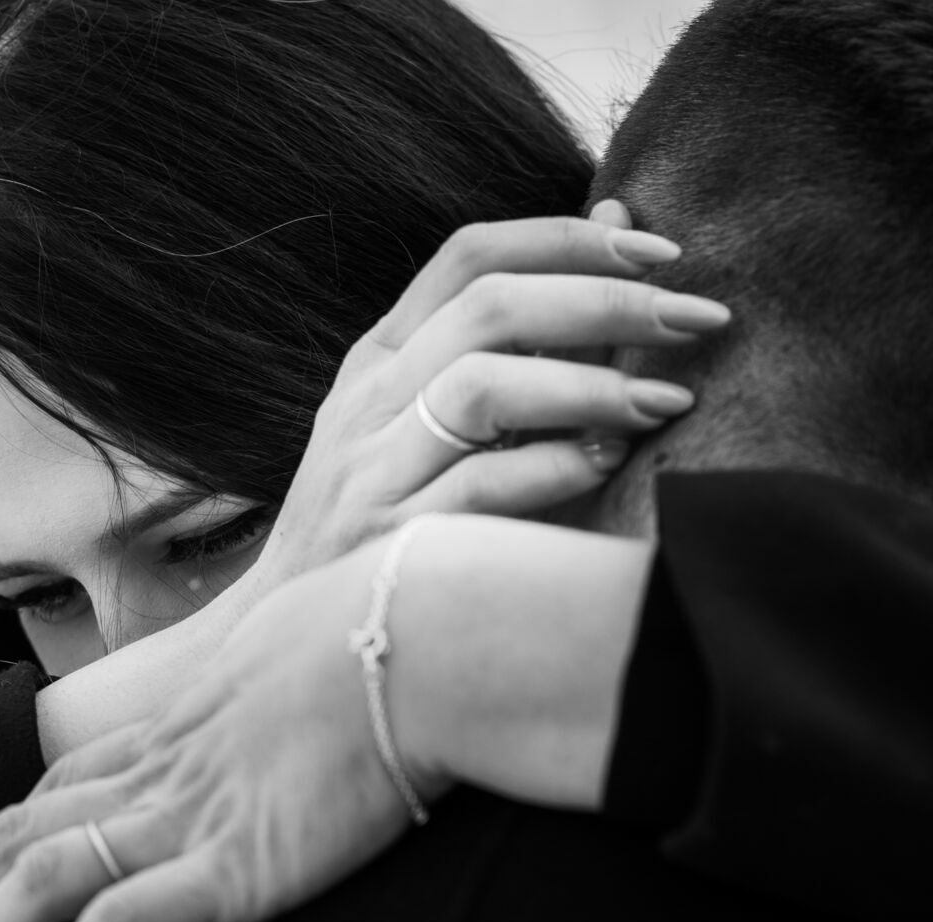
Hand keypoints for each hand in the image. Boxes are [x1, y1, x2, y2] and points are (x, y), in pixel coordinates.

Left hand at [0, 537, 408, 921]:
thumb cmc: (394, 644)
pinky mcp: (231, 866)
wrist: (431, 639)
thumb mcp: (316, 672)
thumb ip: (286, 707)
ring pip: (37, 879)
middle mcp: (161, 774)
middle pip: (17, 835)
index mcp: (175, 730)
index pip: (52, 793)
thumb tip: (318, 719)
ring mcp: (189, 818)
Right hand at [32, 206, 723, 778]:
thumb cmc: (383, 521)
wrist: (286, 640)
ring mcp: (371, 471)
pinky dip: (552, 467)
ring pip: (481, 386)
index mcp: (379, 359)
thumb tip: (623, 219)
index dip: (569, 238)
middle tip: (699, 319)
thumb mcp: (426, 413)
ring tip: (667, 402)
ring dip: (588, 385)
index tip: (661, 250)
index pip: (469, 256)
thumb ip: (524, 331)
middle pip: (490, 308)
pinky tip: (606, 463)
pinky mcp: (387, 543)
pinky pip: (479, 488)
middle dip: (607, 302)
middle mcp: (368, 403)